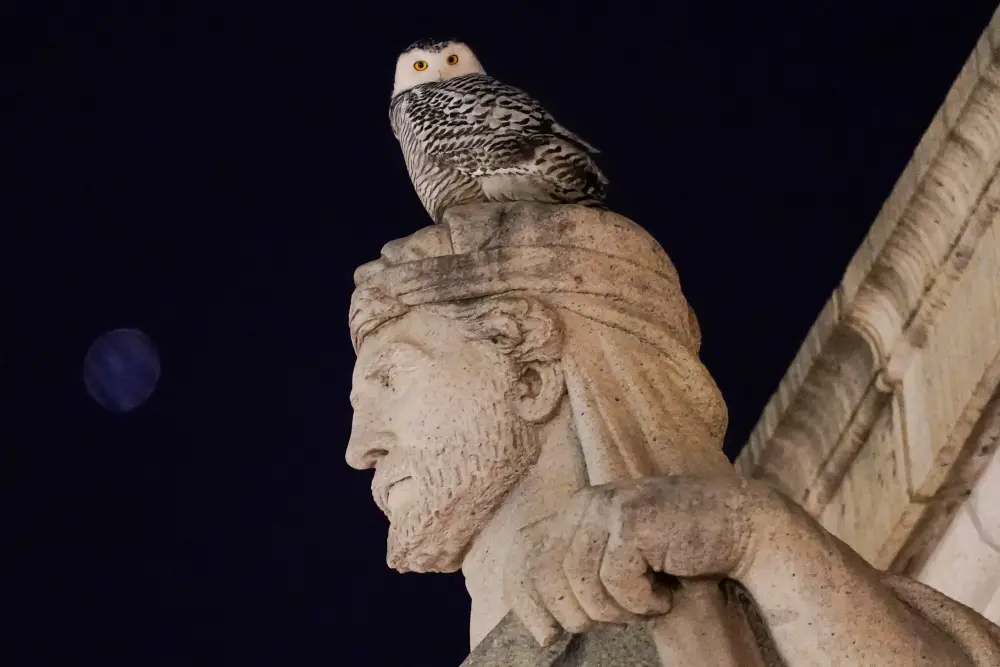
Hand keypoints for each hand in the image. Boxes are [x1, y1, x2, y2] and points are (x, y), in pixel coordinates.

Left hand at [502, 474, 779, 645]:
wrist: (739, 524)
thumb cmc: (679, 550)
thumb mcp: (620, 559)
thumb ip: (582, 573)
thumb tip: (541, 625)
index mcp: (575, 510)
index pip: (524, 553)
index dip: (524, 599)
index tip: (545, 635)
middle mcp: (585, 503)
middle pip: (545, 575)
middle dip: (578, 612)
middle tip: (621, 617)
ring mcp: (606, 508)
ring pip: (581, 584)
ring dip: (616, 609)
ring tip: (647, 602)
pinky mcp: (631, 521)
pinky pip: (615, 581)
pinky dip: (641, 602)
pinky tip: (664, 595)